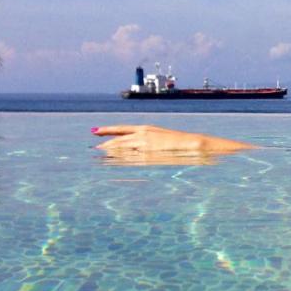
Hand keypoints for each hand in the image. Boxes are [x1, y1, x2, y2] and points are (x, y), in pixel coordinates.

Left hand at [92, 124, 253, 153]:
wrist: (195, 144)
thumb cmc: (182, 143)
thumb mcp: (164, 138)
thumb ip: (151, 141)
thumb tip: (141, 147)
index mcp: (147, 129)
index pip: (122, 128)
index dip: (107, 130)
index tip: (95, 131)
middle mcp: (143, 134)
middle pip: (119, 139)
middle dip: (105, 143)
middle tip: (95, 148)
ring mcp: (145, 145)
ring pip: (121, 148)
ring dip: (109, 151)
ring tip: (98, 154)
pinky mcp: (148, 154)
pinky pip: (129, 157)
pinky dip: (118, 159)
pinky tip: (110, 161)